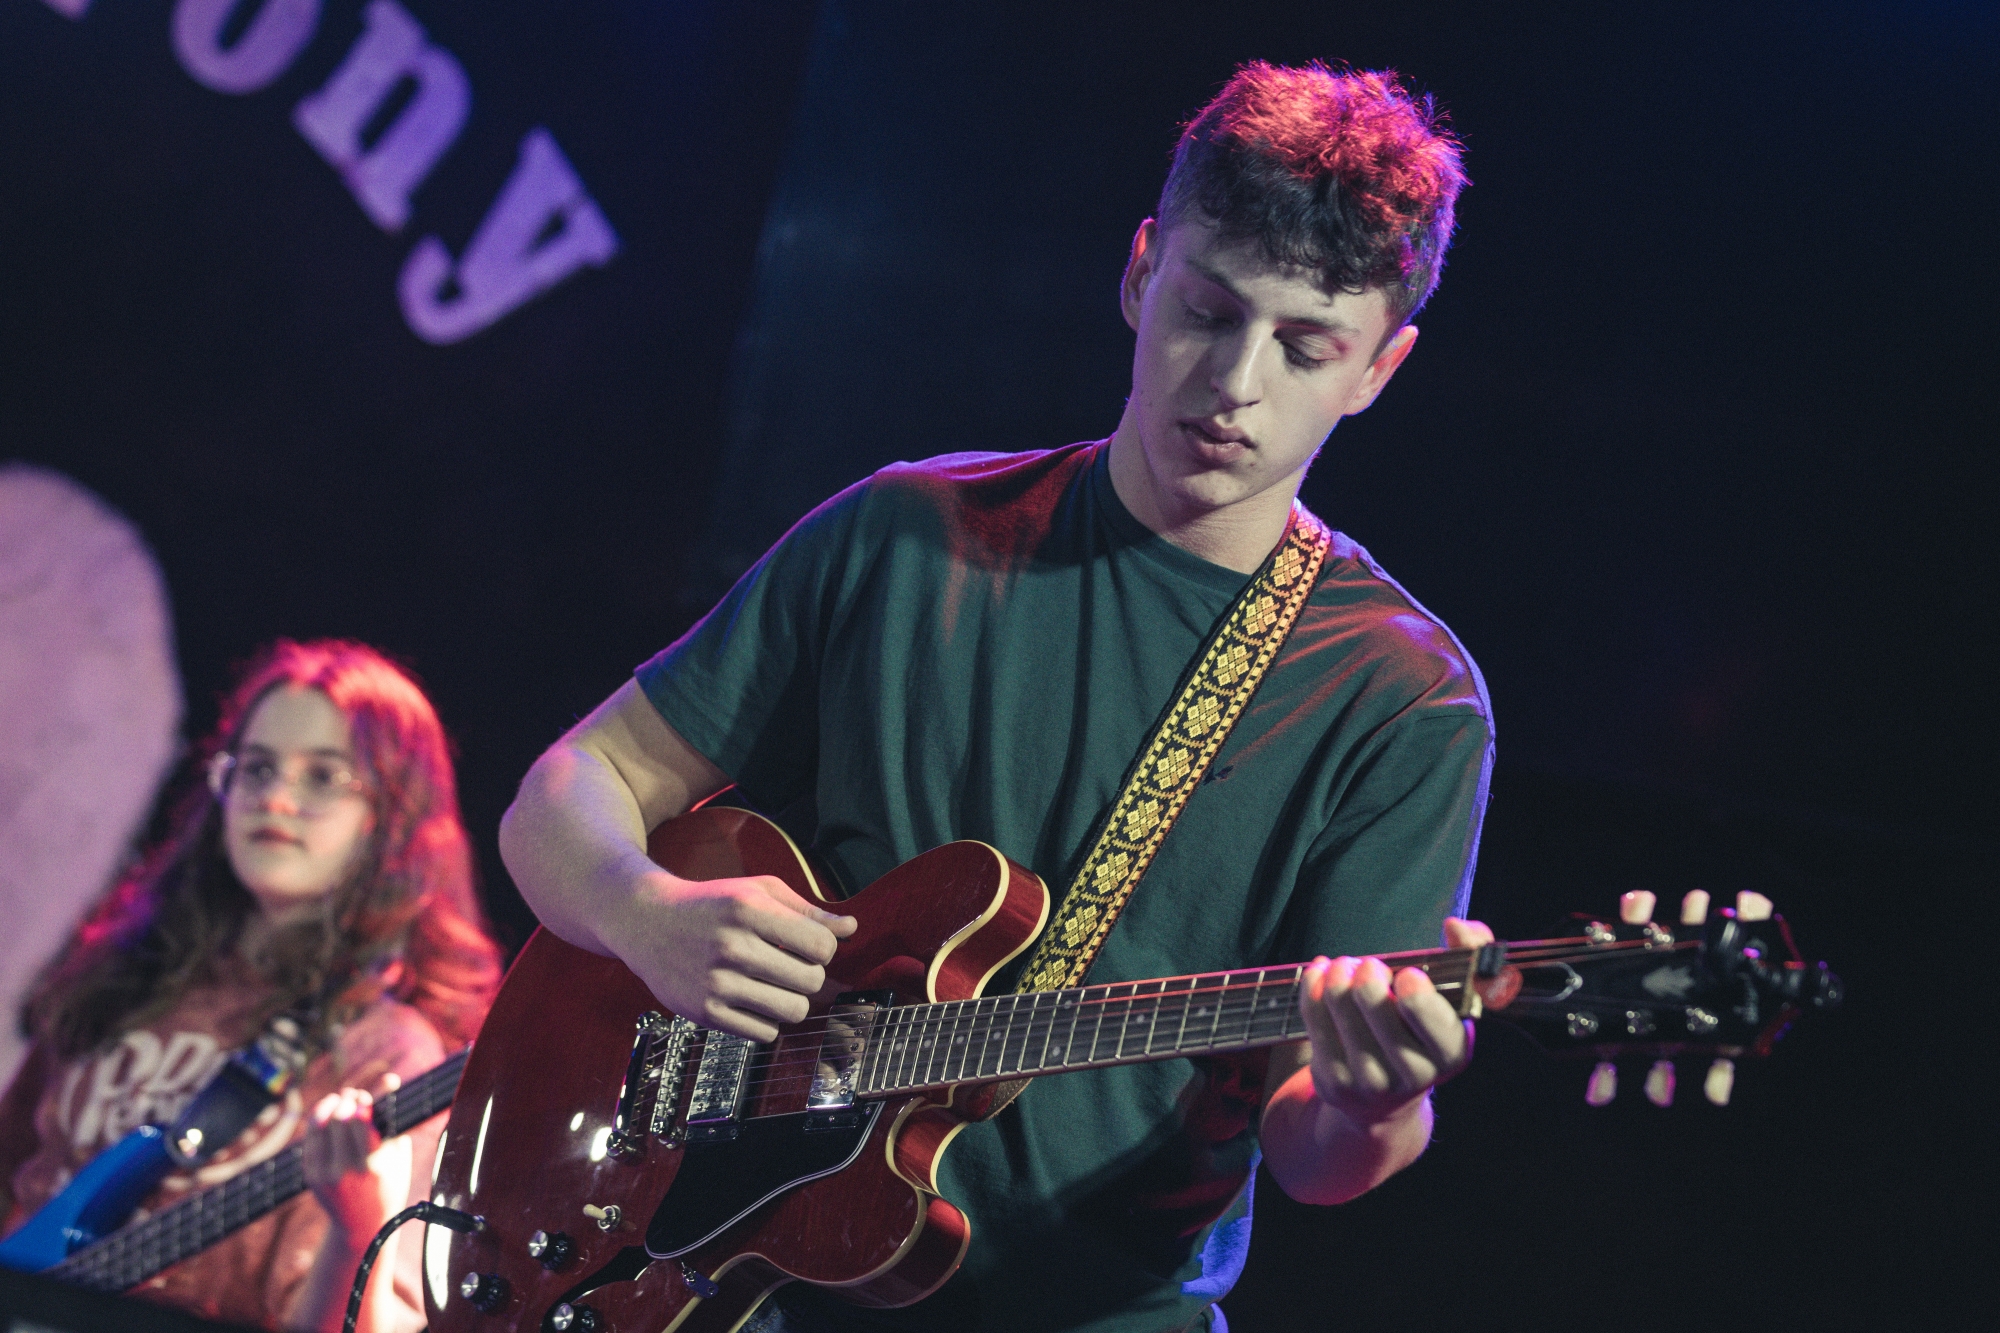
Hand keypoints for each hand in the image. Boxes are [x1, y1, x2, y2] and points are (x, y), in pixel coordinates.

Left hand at [301, 1080, 409, 1249]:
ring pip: (321, 1125)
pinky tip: (328, 1112)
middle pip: (338, 1119)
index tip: (365, 1097)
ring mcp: (325, 1173)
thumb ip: (392, 1117)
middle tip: (353, 1094)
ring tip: (339, 1099)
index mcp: (373, 1165)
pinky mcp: (312, 1175)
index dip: (361, 1102)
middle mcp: (345, 1170)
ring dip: (330, 1106)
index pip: (359, 1121)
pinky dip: (318, 1120)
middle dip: (346, 1101)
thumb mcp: (398, 1153)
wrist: (365, 1225)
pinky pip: (311, 1138)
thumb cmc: (389, 1183)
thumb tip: (390, 1080)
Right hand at [612, 868, 856, 1042]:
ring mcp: (716, 982)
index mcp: (749, 909)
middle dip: (810, 976)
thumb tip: (852, 929)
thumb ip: (808, 911)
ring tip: (774, 985)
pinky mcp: (704, 1013)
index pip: (822, 945)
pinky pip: (764, 1033)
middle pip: (811, 981)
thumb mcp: (760, 891)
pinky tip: (752, 1000)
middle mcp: (732, 945)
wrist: (647, 922)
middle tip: (792, 967)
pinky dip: (767, 1021)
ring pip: (792, 1011)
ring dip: (791, 1000)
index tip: (807, 946)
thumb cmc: (714, 904)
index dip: (823, 949)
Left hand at [1297, 916, 1493, 1126]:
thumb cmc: (1422, 1031)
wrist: (1387, 1099)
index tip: (1407, 974)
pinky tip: (1320, 975)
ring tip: (1344, 968)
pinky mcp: (1335, 1080)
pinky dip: (1313, 985)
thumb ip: (1470, 951)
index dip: (1414, 989)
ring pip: (1339, 1004)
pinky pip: (1314, 1017)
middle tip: (1369, 966)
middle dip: (1367, 970)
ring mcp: (1370, 1080)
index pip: (1429, 1015)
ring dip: (1337, 973)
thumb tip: (1455, 926)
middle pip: (1373, 1002)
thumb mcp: (1455, 997)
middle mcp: (1413, 1072)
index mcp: (1452, 1051)